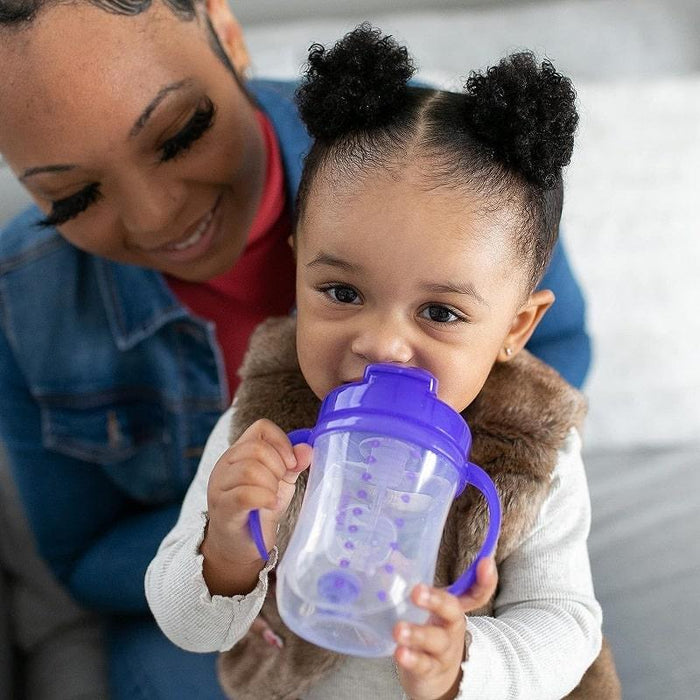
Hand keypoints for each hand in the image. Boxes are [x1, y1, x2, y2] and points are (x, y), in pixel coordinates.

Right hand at [201, 419, 311, 595]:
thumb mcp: (281, 482)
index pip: (261, 428)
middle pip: (256, 448)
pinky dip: (264, 498)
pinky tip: (270, 505)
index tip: (291, 464)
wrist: (241, 544)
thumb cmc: (259, 509)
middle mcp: (225, 464)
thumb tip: (308, 449)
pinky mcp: (222, 508)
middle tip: (279, 485)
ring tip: (272, 497)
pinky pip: (244, 494)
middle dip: (277, 467)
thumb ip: (293, 464)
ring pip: (249, 469)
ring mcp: (220, 486)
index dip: (282, 442)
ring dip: (270, 484)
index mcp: (240, 452)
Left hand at [394, 556, 497, 699]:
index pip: (475, 592)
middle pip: (452, 612)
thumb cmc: (431, 632)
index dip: (484, 580)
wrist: (437, 680)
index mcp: (453, 609)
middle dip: (436, 600)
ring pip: (434, 640)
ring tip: (398, 629)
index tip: (486, 561)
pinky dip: (411, 658)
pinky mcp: (429, 671)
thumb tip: (394, 558)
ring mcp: (443, 651)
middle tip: (416, 592)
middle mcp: (452, 628)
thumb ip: (415, 584)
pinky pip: (422, 664)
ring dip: (416, 633)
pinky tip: (400, 652)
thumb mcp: (429, 609)